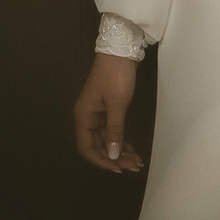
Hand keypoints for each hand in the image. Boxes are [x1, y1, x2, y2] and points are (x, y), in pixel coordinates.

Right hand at [74, 52, 143, 173]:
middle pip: (97, 145)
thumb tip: (113, 155)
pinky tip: (131, 148)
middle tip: (133, 166)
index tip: (117, 168)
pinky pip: (111, 130)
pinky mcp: (107, 109)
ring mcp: (97, 113)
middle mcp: (87, 117)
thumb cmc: (116, 76)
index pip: (86, 147)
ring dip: (119, 151)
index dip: (100, 160)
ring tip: (136, 160)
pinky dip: (121, 140)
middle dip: (114, 158)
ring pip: (106, 139)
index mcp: (83, 116)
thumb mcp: (117, 105)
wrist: (120, 50)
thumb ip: (115, 131)